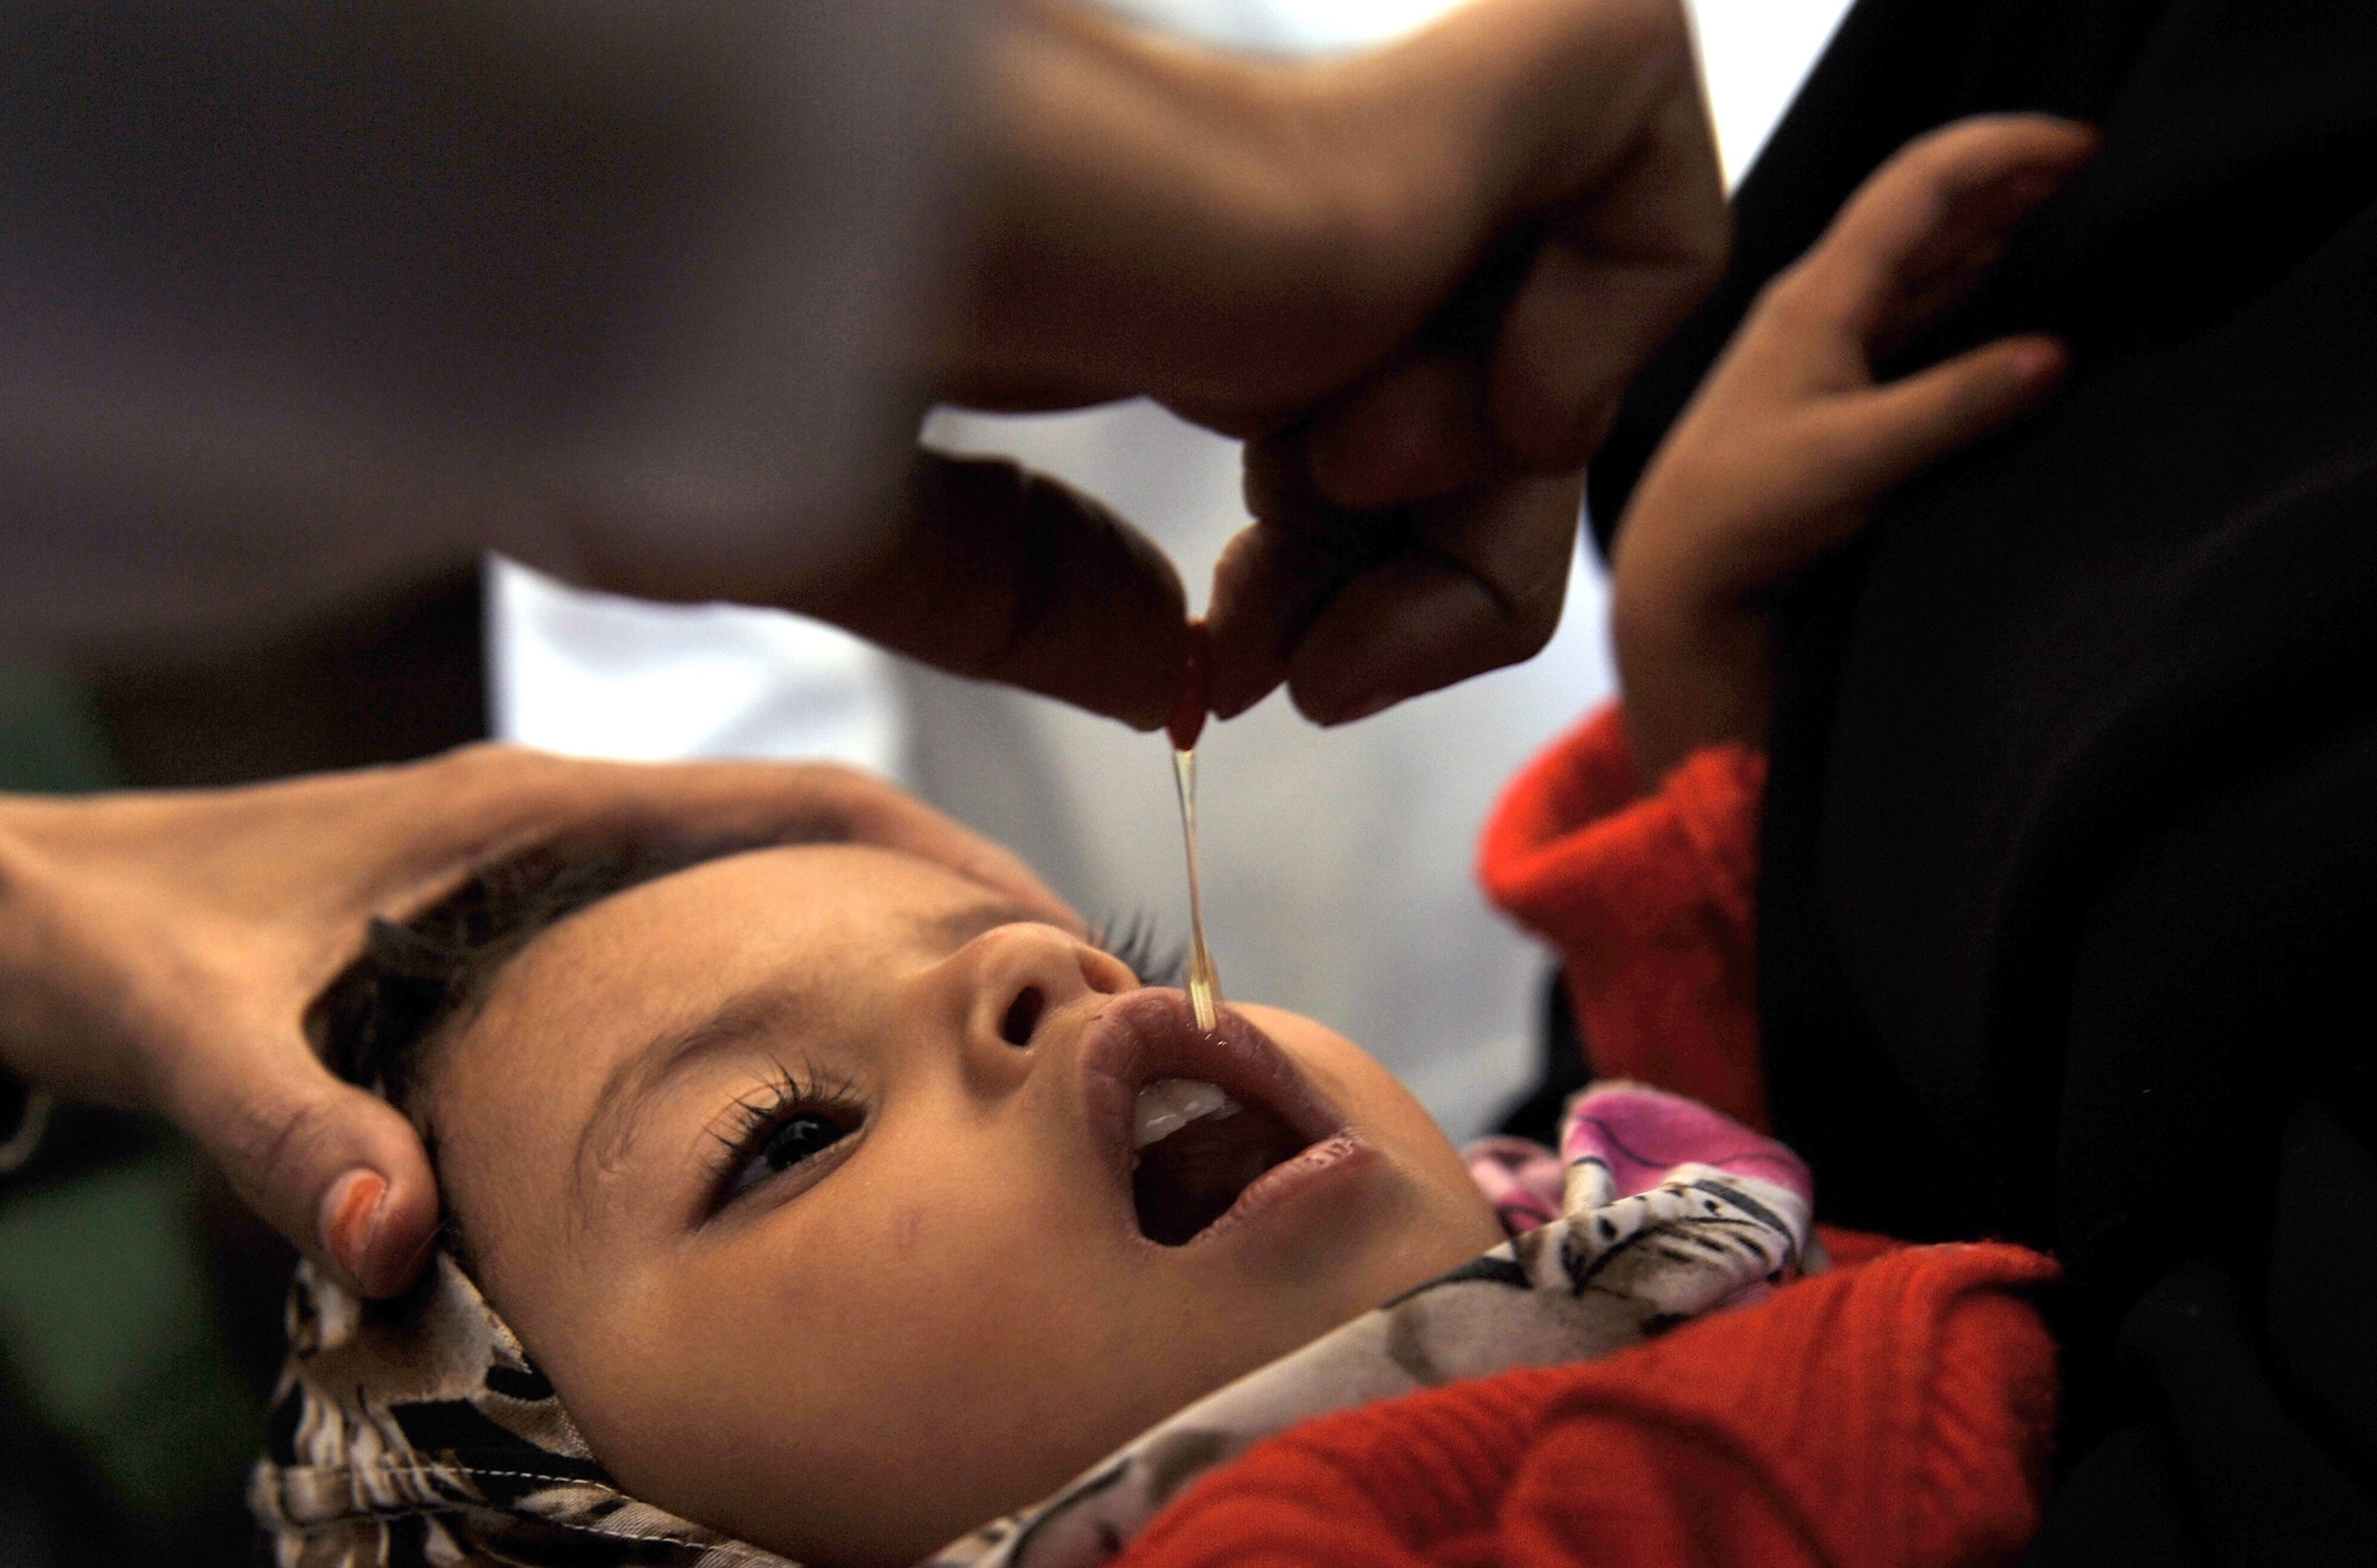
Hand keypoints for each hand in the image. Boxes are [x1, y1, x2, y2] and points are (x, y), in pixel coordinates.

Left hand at [0, 748, 1066, 1296]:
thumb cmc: (90, 944)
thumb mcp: (179, 1030)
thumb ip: (285, 1128)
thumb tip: (402, 1247)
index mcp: (531, 812)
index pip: (799, 802)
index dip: (949, 863)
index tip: (1068, 945)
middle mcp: (564, 830)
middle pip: (824, 852)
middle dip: (962, 928)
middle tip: (1084, 1046)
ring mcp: (547, 885)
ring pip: (768, 908)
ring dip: (883, 973)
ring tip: (1000, 1091)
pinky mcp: (517, 945)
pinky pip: (699, 961)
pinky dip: (786, 1015)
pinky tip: (815, 1126)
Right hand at [526, 0, 1724, 733]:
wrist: (739, 207)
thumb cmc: (725, 343)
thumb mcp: (854, 524)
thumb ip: (1020, 595)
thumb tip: (1180, 679)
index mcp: (1177, 278)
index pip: (1357, 427)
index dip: (1341, 587)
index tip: (1239, 675)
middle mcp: (1296, 206)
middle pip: (1485, 427)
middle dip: (1427, 593)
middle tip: (1307, 670)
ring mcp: (1380, 144)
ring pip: (1575, 348)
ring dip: (1490, 519)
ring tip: (1334, 514)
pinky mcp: (1463, 80)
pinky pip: (1651, 178)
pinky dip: (1605, 330)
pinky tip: (1441, 405)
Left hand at [1611, 114, 2096, 783]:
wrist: (1679, 575)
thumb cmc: (1744, 515)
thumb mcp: (1855, 459)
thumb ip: (1955, 405)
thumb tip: (2055, 355)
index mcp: (1820, 294)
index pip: (1921, 183)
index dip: (2004, 149)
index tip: (2084, 145)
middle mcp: (1823, 300)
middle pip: (1929, 206)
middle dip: (2011, 175)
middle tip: (2099, 169)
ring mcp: (1830, 338)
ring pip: (1926, 256)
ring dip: (1996, 225)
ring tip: (2075, 207)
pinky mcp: (1840, 382)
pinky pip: (1917, 309)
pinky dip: (1971, 285)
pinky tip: (2010, 284)